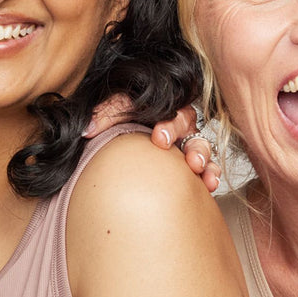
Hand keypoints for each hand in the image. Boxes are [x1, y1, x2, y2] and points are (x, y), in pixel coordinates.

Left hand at [85, 99, 220, 191]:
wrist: (121, 147)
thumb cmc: (122, 122)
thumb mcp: (116, 112)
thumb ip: (105, 114)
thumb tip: (87, 129)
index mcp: (164, 110)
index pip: (173, 112)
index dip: (169, 126)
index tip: (158, 139)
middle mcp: (179, 128)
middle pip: (193, 132)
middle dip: (192, 145)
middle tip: (188, 160)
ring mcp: (186, 148)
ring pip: (202, 151)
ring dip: (204, 160)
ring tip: (199, 171)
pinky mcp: (191, 169)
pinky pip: (208, 170)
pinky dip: (210, 176)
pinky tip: (208, 185)